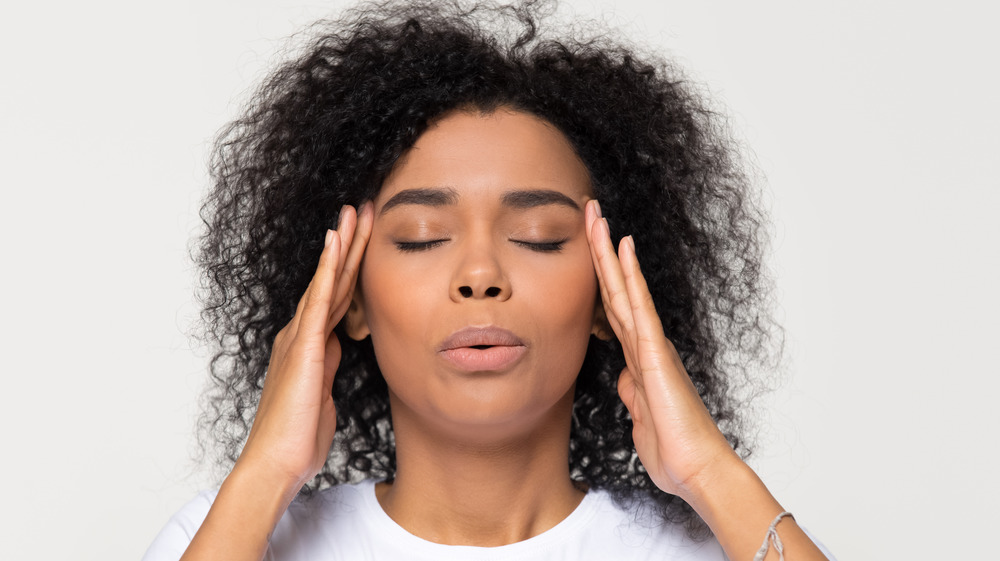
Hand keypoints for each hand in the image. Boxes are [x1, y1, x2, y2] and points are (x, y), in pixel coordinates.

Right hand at [235, 203, 372, 489]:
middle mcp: (301, 334)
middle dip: (349, 243)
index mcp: (309, 345)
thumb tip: (338, 351)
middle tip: (364, 208)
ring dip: (342, 245)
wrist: (278, 462)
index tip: (366, 237)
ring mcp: (300, 338)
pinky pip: (319, 300)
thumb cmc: (299, 436)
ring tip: (355, 212)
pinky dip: (328, 270)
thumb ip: (328, 368)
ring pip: (326, 281)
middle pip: (332, 280)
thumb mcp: (323, 395)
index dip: (351, 265)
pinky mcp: (303, 347)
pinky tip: (336, 243)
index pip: (337, 296)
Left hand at [585, 200, 739, 499]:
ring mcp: (651, 345)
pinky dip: (631, 276)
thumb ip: (632, 393)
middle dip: (600, 250)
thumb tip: (624, 380)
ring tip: (597, 216)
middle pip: (615, 288)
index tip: (585, 245)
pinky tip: (624, 248)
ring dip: (608, 252)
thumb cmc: (672, 448)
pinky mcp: (656, 354)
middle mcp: (646, 343)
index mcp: (639, 357)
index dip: (597, 275)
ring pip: (624, 288)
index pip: (611, 307)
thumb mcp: (640, 416)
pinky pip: (640, 307)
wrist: (696, 470)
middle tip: (588, 210)